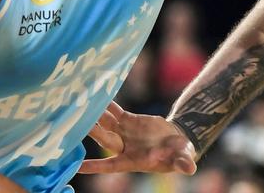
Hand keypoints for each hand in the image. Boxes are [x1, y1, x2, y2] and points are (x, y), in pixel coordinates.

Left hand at [79, 102, 196, 175]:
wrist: (176, 142)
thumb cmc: (179, 156)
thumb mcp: (182, 160)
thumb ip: (183, 163)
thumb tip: (190, 168)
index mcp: (133, 161)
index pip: (110, 165)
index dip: (96, 167)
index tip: (78, 168)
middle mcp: (124, 147)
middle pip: (104, 139)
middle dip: (92, 132)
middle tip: (74, 124)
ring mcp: (124, 132)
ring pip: (106, 123)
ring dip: (94, 115)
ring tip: (80, 105)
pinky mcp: (127, 120)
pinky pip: (114, 111)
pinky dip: (106, 104)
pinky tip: (96, 95)